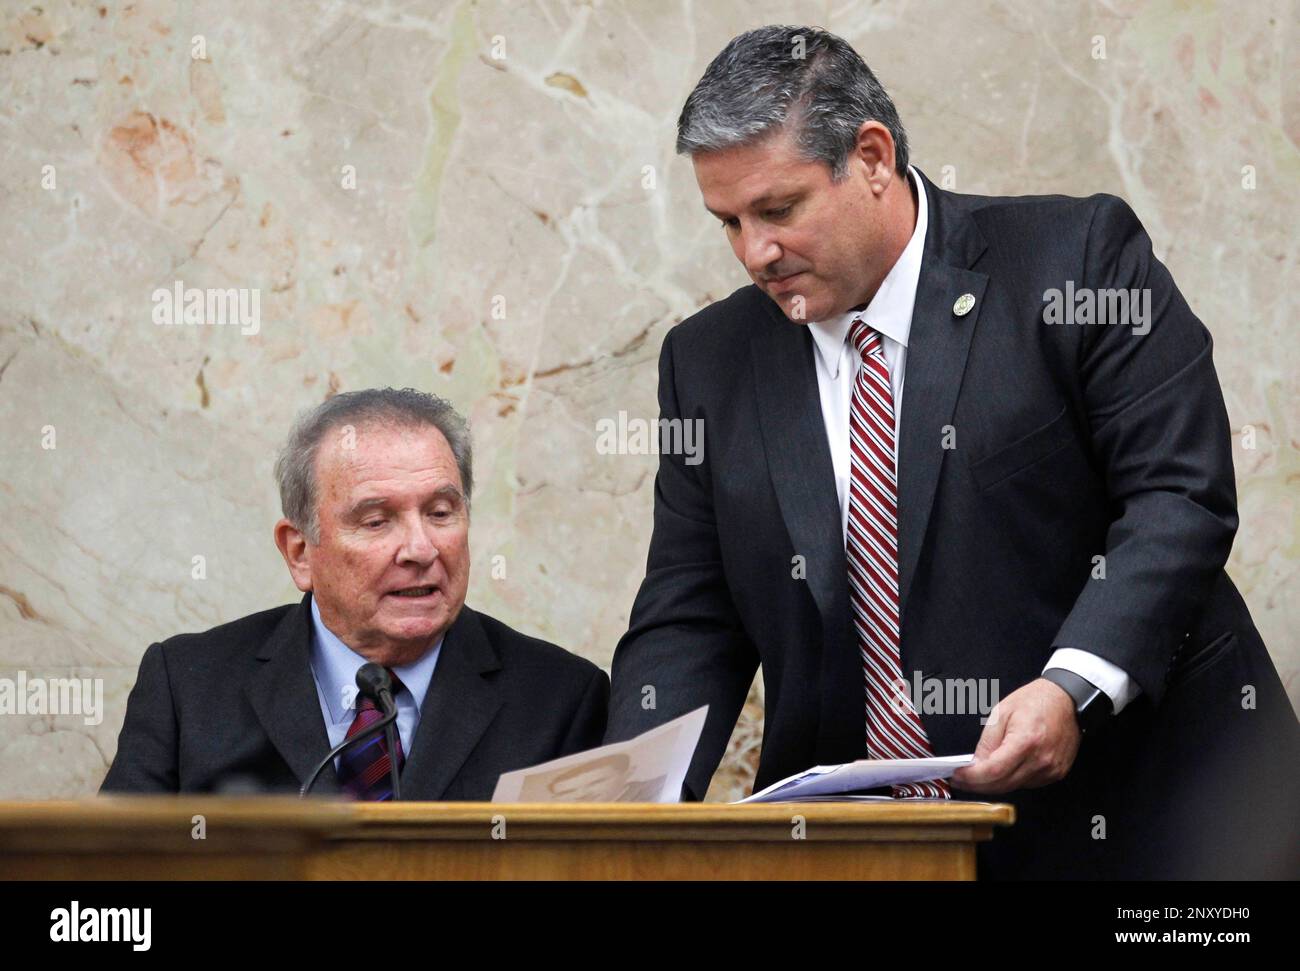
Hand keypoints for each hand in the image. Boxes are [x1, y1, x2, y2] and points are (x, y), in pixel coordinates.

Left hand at [950, 677, 1080, 793]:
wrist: (1067, 700)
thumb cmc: (1035, 701)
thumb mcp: (1001, 713)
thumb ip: (987, 742)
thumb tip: (974, 765)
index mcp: (1026, 741)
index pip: (993, 771)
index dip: (971, 778)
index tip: (956, 776)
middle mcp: (1041, 760)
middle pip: (1002, 785)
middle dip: (977, 785)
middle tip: (959, 780)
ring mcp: (1051, 769)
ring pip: (1013, 787)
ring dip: (993, 784)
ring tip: (977, 774)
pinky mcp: (1056, 773)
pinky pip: (1027, 783)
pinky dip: (1011, 779)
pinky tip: (1002, 769)